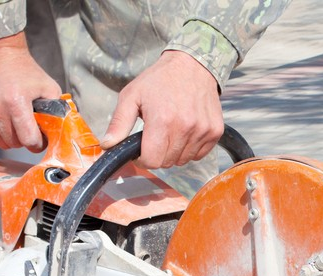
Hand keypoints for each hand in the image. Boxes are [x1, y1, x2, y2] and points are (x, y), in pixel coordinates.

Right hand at [0, 33, 61, 151]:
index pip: (29, 140)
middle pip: (14, 143)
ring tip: (17, 128)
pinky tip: (5, 126)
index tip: (41, 139)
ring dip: (11, 140)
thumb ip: (56, 108)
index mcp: (16, 103)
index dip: (38, 144)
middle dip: (25, 141)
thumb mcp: (48, 86)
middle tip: (30, 131)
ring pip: (0, 142)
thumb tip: (60, 127)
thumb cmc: (25, 69)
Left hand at [100, 50, 223, 169]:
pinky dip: (190, 148)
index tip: (142, 149)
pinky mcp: (215, 132)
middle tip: (156, 135)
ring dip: (174, 152)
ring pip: (183, 161)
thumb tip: (107, 145)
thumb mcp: (132, 96)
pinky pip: (199, 155)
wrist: (193, 65)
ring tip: (172, 130)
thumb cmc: (159, 80)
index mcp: (162, 120)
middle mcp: (185, 127)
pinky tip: (185, 131)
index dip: (143, 159)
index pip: (152, 161)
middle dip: (158, 154)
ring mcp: (202, 130)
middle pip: (167, 163)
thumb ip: (118, 123)